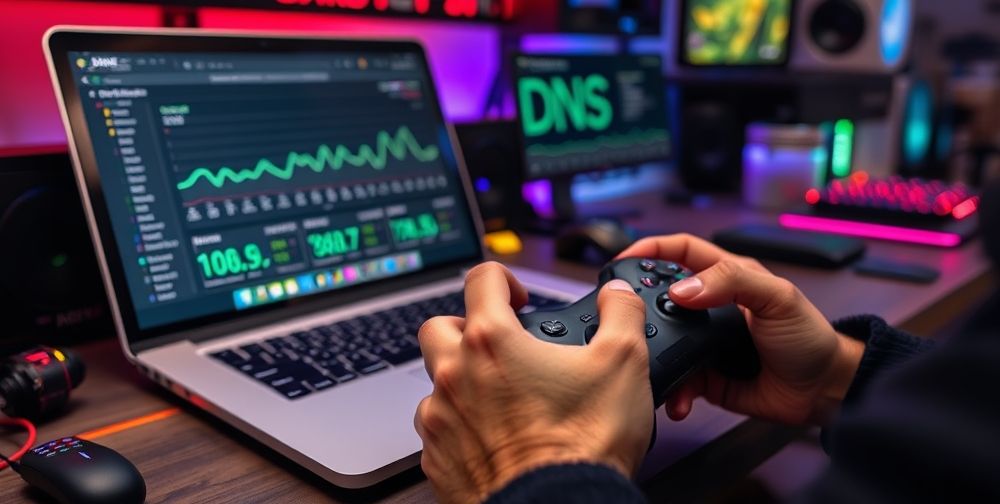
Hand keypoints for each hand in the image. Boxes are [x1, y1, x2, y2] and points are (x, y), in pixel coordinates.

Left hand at [415, 262, 653, 503]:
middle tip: (499, 343)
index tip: (518, 295)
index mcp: (490, 341)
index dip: (503, 278)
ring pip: (434, 382)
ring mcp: (441, 419)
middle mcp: (455, 375)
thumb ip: (620, 315)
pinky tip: (492, 435)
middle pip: (439, 326)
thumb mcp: (622, 363)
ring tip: (499, 395)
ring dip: (460, 380)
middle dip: (466, 326)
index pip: (481, 279)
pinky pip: (438, 430)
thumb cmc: (581, 444)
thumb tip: (617, 296)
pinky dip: (460, 426)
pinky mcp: (438, 459)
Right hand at [618, 234, 864, 425]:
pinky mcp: (706, 376)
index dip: (651, 249)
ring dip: (653, 351)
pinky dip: (673, 389)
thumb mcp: (778, 297)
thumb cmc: (810, 338)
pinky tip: (678, 395)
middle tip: (625, 313)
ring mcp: (706, 342)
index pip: (681, 252)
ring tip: (647, 359)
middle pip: (661, 296)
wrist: (822, 391)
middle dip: (640, 303)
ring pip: (664, 340)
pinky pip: (678, 379)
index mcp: (728, 278)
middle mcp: (711, 308)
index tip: (624, 259)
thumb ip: (732, 283)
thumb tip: (683, 291)